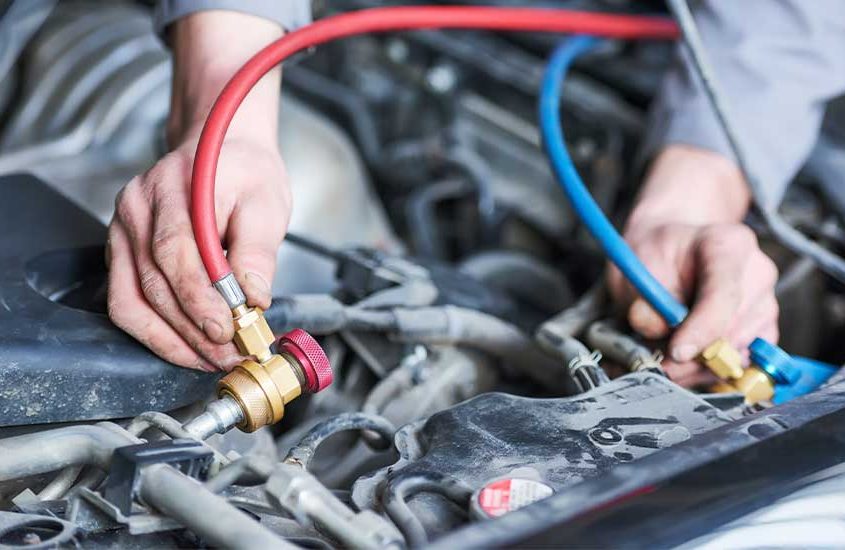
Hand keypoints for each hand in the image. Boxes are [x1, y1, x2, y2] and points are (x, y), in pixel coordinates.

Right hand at [107, 11, 285, 370]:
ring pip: (134, 300)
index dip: (201, 300)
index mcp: (175, 186)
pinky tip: (185, 347)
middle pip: (156, 283)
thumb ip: (257, 252)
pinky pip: (125, 300)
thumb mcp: (266, 203)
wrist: (219, 145)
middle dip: (194, 330)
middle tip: (230, 355)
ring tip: (211, 359)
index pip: (178, 252)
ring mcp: (123, 228)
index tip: (229, 331)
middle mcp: (138, 207)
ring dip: (173, 340)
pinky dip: (154, 332)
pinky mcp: (121, 248)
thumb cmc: (245, 172)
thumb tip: (253, 300)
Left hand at [608, 146, 778, 385]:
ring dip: (701, 366)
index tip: (673, 349)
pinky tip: (690, 358)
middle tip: (654, 359)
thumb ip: (641, 296)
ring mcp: (763, 300)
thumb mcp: (634, 265)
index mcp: (727, 246)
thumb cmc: (651, 248)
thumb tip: (652, 330)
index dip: (699, 330)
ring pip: (742, 352)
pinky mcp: (761, 324)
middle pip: (735, 331)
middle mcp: (756, 271)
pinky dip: (716, 369)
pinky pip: (747, 360)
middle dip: (692, 355)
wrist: (670, 240)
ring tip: (666, 354)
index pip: (723, 294)